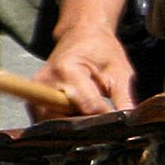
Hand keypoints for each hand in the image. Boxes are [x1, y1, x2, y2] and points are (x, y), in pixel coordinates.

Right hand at [31, 0, 138, 119]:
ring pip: (55, 125)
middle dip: (86, 126)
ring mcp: (35, 93)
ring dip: (73, 127)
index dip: (104, 118)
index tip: (118, 124)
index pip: (87, 107)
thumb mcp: (119, 71)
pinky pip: (47, 122)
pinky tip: (78, 120)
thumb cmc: (102, 50)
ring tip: (91, 121)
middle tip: (105, 129)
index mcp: (67, 70)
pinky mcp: (33, 102)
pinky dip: (63, 125)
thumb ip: (123, 98)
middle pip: (66, 119)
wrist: (81, 35)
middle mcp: (45, 82)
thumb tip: (131, 122)